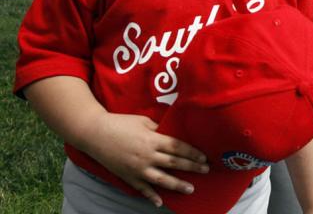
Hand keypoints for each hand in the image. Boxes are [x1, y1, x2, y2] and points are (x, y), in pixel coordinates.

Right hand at [84, 112, 208, 207]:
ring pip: (162, 179)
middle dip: (192, 167)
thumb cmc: (120, 123)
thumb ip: (158, 129)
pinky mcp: (127, 176)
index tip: (204, 157)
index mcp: (152, 139)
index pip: (178, 147)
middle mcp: (147, 155)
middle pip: (174, 163)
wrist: (95, 134)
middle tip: (206, 171)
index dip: (192, 152)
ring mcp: (137, 168)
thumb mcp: (143, 121)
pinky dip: (151, 196)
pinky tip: (160, 203)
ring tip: (191, 189)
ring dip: (177, 184)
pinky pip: (141, 189)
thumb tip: (172, 133)